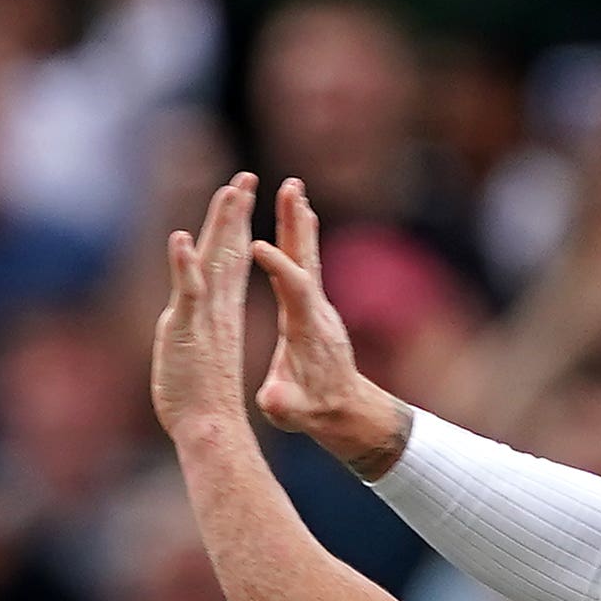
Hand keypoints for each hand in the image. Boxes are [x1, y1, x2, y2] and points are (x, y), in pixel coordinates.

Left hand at [150, 170, 262, 446]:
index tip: (241, 197)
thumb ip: (197, 332)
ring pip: (215, 260)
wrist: (208, 429)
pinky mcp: (188, 328)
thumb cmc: (204, 406)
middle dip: (235, 212)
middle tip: (243, 179)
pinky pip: (188, 289)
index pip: (229, 261)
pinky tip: (180, 240)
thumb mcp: (200, 358)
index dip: (234, 228)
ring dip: (222, 224)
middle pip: (227, 250)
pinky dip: (183, 264)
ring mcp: (205, 316)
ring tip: (232, 191)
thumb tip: (185, 320)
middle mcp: (218, 308)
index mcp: (222, 313)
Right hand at [249, 179, 406, 474]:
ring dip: (298, 222)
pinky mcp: (314, 306)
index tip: (257, 245)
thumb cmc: (312, 410)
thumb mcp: (292, 412)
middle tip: (290, 188)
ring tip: (292, 188)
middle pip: (306, 258)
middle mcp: (317, 309)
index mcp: (307, 328)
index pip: (294, 288)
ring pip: (307, 255)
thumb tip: (273, 401)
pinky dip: (299, 239)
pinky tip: (297, 218)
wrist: (344, 410)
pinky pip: (305, 264)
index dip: (278, 267)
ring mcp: (318, 305)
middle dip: (296, 224)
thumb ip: (282, 403)